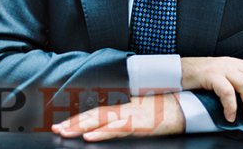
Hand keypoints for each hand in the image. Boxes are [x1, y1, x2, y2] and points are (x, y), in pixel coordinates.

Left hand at [51, 93, 183, 141]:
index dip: (78, 118)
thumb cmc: (167, 109)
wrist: (185, 105)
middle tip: (56, 129)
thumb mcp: (143, 112)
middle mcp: (124, 109)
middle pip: (94, 115)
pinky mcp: (140, 124)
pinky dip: (102, 132)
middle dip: (73, 123)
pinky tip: (91, 136)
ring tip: (65, 132)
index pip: (96, 112)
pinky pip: (117, 129)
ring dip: (81, 127)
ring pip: (101, 121)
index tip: (62, 124)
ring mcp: (131, 115)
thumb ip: (127, 116)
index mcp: (124, 107)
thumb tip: (113, 123)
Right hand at [181, 57, 242, 123]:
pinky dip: (231, 106)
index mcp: (235, 63)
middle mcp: (231, 63)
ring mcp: (221, 68)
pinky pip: (227, 92)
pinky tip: (230, 116)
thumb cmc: (201, 76)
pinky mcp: (211, 75)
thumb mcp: (222, 74)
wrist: (178, 71)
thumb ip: (236, 80)